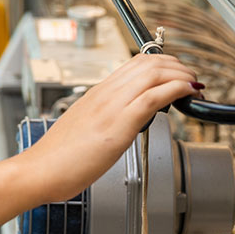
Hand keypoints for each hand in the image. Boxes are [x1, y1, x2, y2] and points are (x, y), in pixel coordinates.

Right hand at [16, 53, 198, 201]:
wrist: (40, 170)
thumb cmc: (59, 158)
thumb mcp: (85, 129)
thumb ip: (105, 120)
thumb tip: (123, 122)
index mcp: (97, 94)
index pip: (135, 64)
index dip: (163, 63)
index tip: (176, 73)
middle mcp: (105, 94)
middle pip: (149, 63)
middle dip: (177, 65)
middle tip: (191, 78)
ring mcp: (112, 107)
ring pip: (154, 73)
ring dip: (181, 75)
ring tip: (193, 85)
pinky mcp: (119, 124)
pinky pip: (153, 97)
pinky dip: (176, 89)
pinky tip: (186, 94)